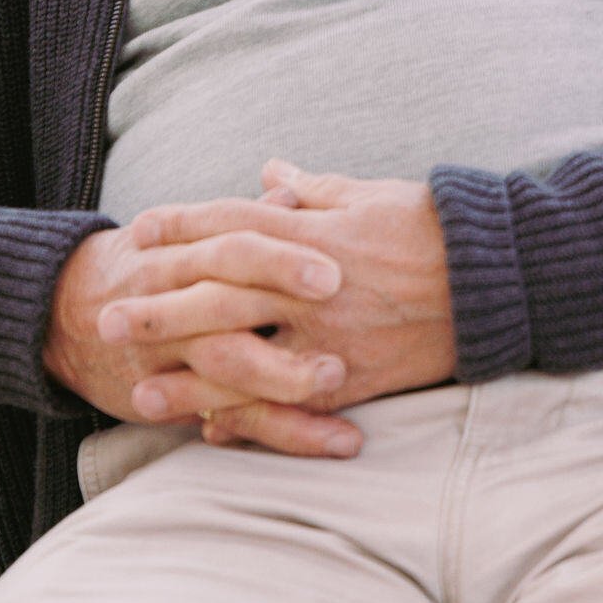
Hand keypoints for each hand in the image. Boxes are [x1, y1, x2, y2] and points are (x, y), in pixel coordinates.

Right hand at [40, 217, 355, 457]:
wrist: (55, 315)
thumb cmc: (142, 265)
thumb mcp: (178, 234)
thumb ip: (240, 218)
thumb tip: (291, 193)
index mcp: (178, 253)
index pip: (229, 248)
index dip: (279, 258)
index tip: (334, 271)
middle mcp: (170, 302)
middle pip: (225, 307)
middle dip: (280, 324)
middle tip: (340, 320)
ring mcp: (167, 356)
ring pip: (225, 368)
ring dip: (283, 379)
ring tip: (340, 382)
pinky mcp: (172, 400)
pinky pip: (231, 419)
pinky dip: (283, 431)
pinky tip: (336, 440)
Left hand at [120, 161, 458, 442]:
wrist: (495, 281)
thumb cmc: (435, 229)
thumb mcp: (370, 196)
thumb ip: (314, 190)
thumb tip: (271, 174)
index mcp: (315, 232)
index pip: (232, 224)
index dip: (182, 225)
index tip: (141, 231)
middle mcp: (312, 284)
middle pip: (218, 294)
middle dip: (159, 306)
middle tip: (107, 315)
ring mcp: (329, 334)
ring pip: (242, 360)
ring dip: (187, 378)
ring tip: (141, 392)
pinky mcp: (353, 376)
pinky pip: (287, 403)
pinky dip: (248, 418)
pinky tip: (212, 428)